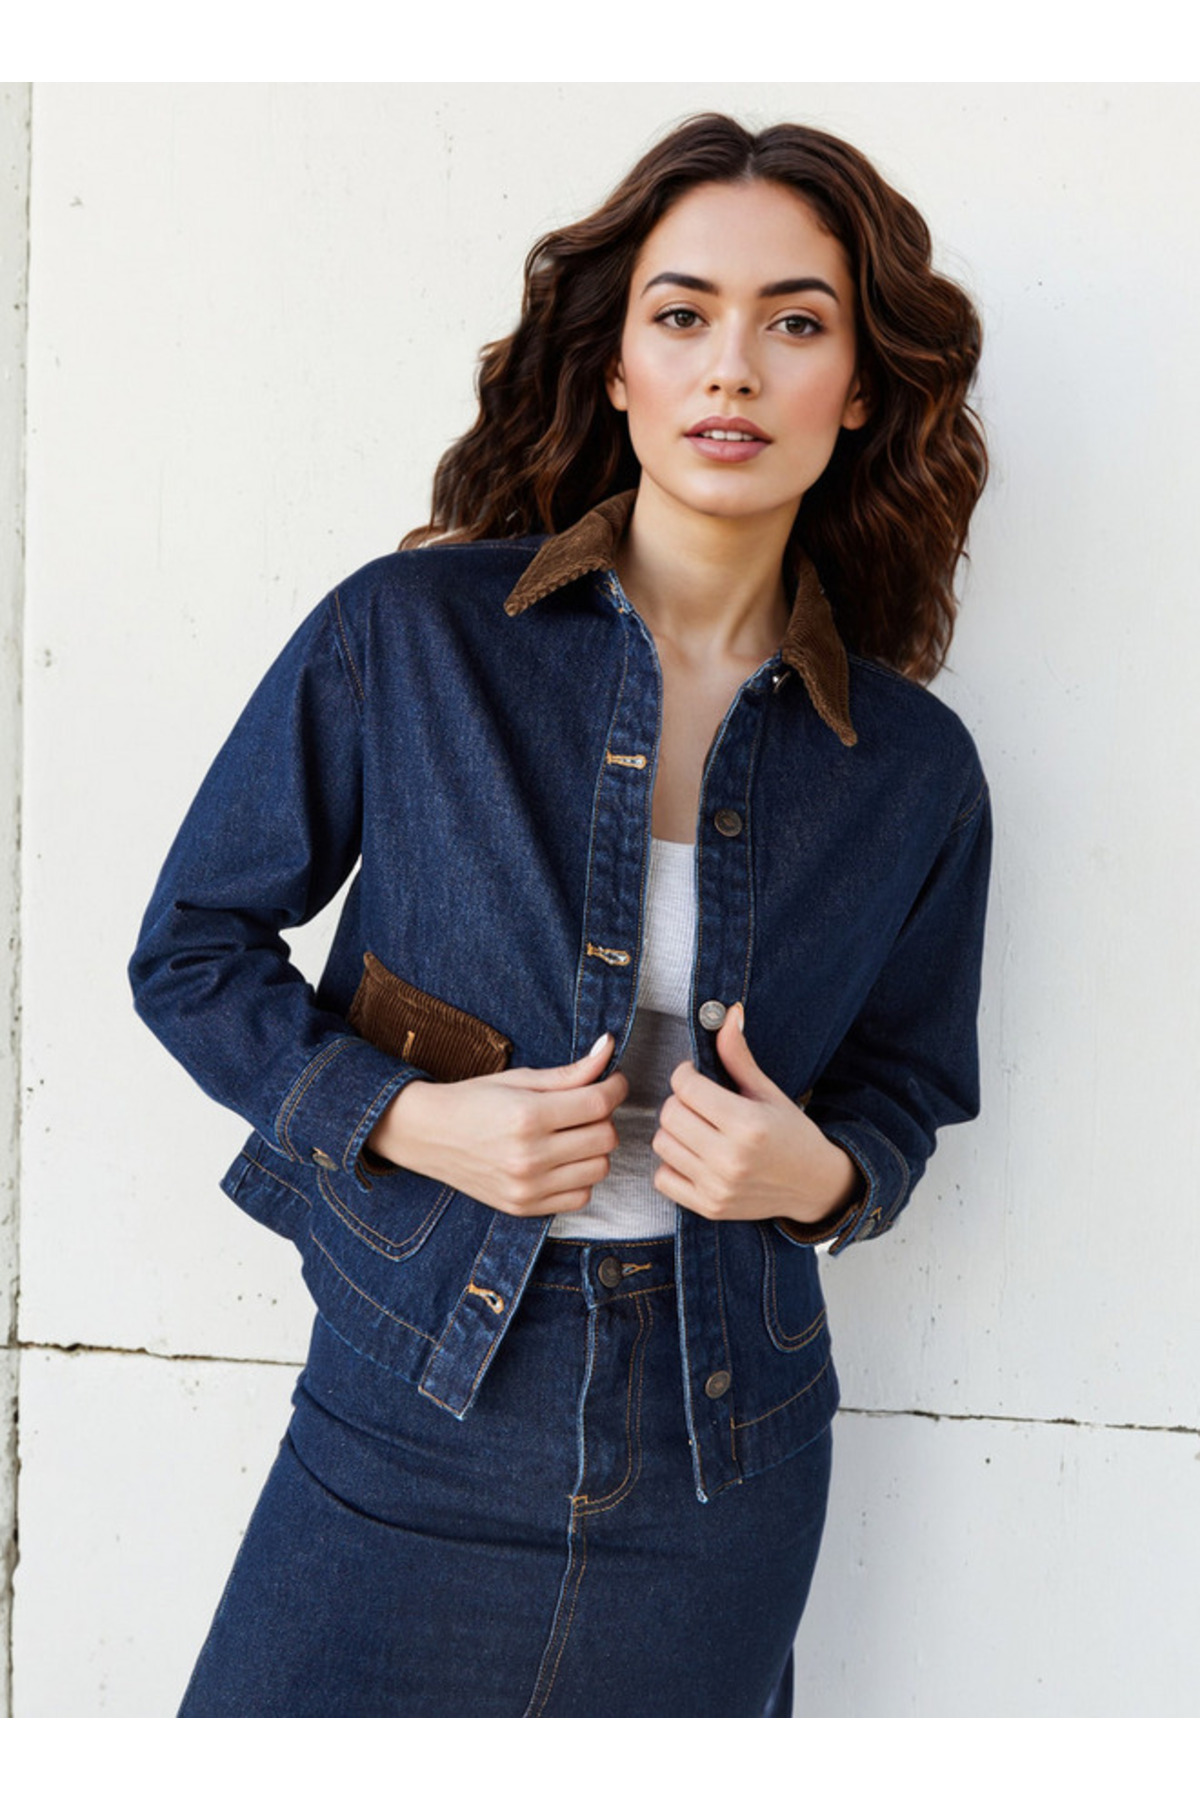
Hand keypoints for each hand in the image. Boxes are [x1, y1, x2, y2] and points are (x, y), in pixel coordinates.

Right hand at [366, 1034, 627, 1216]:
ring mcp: (527, 1187)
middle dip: (604, 1117)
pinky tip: (563, 1161)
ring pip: (599, 1169)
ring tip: (573, 1134)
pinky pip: (581, 1197)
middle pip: (605, 1138)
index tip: (614, 1081)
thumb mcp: (520, 1078)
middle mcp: (529, 1156)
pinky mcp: (524, 1207)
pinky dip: (581, 1178)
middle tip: (587, 1107)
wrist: (427, 1135)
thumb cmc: (472, 1100)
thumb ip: (570, 1071)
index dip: (616, 1087)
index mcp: (528, 1116)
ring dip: (595, 1149)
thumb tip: (610, 1047)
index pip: (599, 1103)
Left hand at [652, 1005, 861, 1227]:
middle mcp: (730, 1158)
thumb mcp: (768, 1092)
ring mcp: (718, 1187)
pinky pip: (662, 1178)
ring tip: (698, 1128)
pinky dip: (671, 1165)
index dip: (686, 1074)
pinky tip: (693, 1156)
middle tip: (698, 1103)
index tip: (696, 1076)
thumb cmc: (792, 1133)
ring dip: (674, 1132)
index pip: (686, 1087)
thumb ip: (739, 1057)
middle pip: (669, 1114)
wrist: (813, 1185)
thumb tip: (729, 1013)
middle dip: (679, 1101)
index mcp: (747, 1124)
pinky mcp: (709, 1207)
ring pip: (662, 1144)